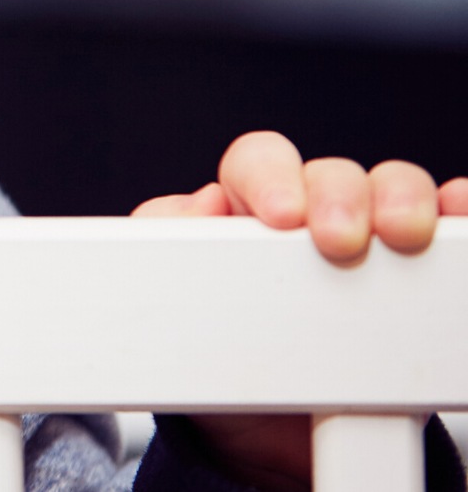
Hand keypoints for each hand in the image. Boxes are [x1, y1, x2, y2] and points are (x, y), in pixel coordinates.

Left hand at [131, 133, 466, 489]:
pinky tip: (458, 215)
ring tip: (403, 236)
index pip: (257, 163)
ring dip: (400, 199)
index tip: (279, 214)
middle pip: (333, 174)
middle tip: (338, 239)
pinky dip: (458, 214)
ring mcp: (369, 243)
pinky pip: (449, 228)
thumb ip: (163, 246)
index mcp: (244, 211)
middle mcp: (311, 217)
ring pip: (392, 189)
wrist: (264, 438)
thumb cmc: (214, 357)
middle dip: (340, 195)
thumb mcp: (170, 306)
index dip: (269, 176)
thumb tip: (191, 206)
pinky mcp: (416, 276)